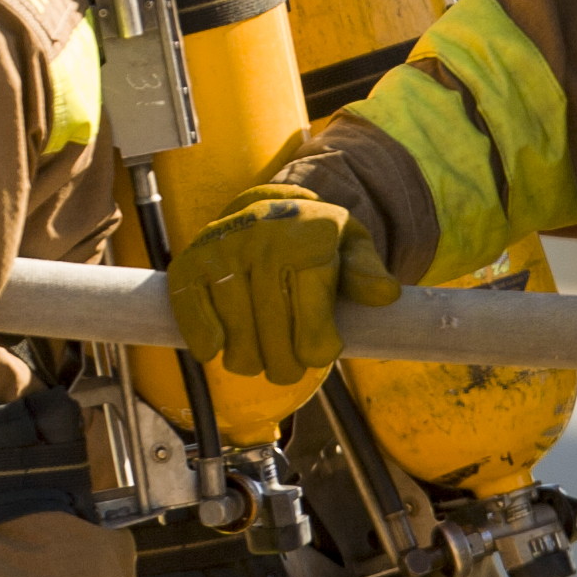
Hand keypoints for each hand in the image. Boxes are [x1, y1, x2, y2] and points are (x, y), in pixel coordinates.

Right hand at [165, 182, 398, 378]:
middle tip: (289, 369)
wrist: (266, 207)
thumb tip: (384, 295)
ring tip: (259, 359)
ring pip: (236, 334)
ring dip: (248, 359)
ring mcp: (223, 249)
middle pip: (273, 333)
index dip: (316, 346)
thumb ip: (366, 273)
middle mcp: (263, 239)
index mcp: (309, 237)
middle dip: (284, 364)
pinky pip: (193, 313)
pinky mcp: (191, 262)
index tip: (320, 355)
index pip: (312, 313)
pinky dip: (205, 339)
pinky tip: (217, 348)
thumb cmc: (314, 240)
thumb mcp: (351, 248)